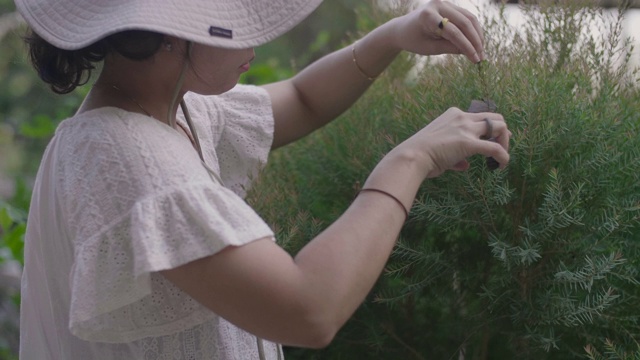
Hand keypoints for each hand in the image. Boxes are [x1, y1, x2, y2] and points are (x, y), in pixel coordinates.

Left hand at [389, 0, 484, 62]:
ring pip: (469, 18)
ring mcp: (445, 2)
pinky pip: (466, 17)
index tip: (475, 59)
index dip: (466, 46)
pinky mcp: (450, 5)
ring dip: (477, 35)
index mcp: (428, 16)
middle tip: (481, 57)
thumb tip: (471, 52)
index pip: (453, 32)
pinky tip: (477, 42)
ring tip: (481, 51)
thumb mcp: (429, 48)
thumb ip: (449, 48)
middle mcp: (438, 4)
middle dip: (475, 41)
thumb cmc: (414, 40)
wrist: (403, 28)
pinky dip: (473, 30)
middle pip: (464, 22)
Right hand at [395, 107, 509, 178]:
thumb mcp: (439, 149)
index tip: (493, 139)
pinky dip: (503, 156)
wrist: (412, 156)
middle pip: (495, 117)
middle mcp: (462, 117)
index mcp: (453, 114)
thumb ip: (455, 155)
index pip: (479, 117)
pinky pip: (495, 148)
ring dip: (505, 141)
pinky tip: (502, 165)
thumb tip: (465, 165)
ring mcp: (466, 128)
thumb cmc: (420, 154)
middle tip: (501, 147)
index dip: (489, 129)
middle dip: (502, 132)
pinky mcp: (469, 143)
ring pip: (500, 127)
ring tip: (501, 157)